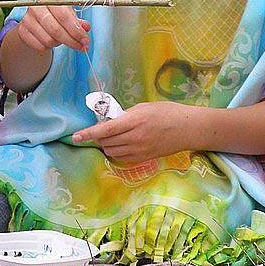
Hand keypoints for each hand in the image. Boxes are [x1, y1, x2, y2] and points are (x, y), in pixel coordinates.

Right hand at [17, 0, 90, 52]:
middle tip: (82, 47)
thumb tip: (86, 27)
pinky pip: (40, 46)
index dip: (76, 30)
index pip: (64, 16)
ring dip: (60, 43)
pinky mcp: (22, 31)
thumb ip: (78, 21)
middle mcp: (35, 7)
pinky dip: (49, 48)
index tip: (86, 40)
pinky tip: (52, 41)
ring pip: (49, 40)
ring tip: (63, 39)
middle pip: (56, 30)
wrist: (36, 20)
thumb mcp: (69, 14)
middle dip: (71, 41)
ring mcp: (26, 19)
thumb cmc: (56, 15)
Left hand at [72, 101, 199, 163]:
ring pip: (111, 151)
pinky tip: (122, 144)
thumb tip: (110, 122)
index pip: (105, 129)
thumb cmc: (167, 112)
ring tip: (113, 136)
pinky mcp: (144, 158)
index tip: (75, 136)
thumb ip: (125, 115)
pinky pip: (122, 157)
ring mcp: (140, 150)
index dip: (88, 133)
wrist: (188, 128)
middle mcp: (135, 137)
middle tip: (102, 129)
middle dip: (98, 136)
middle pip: (106, 141)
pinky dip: (116, 151)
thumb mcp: (144, 107)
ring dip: (106, 144)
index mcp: (134, 120)